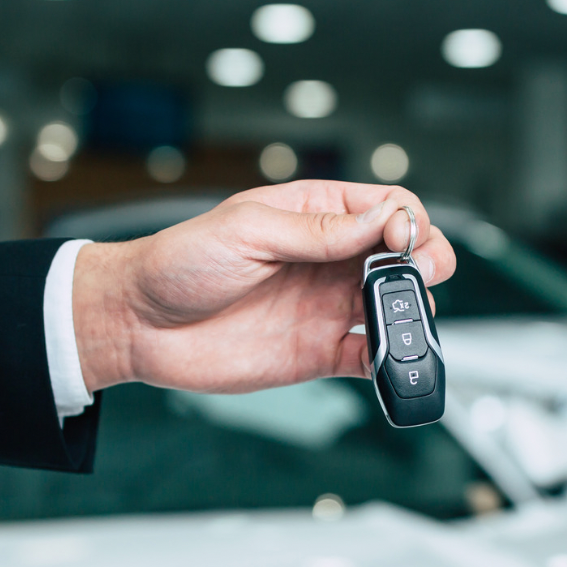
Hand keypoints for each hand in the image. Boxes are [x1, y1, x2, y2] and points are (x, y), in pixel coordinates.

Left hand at [72, 181, 454, 393]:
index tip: (400, 240)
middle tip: (417, 276)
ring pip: (397, 306)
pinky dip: (390, 360)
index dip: (407, 220)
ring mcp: (327, 307)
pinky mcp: (320, 353)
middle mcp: (328, 259)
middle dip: (427, 262)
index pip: (388, 205)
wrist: (138, 325)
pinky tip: (388, 358)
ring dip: (413, 312)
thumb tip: (385, 219)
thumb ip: (321, 230)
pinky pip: (370, 356)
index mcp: (315, 214)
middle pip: (406, 255)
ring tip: (400, 319)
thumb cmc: (179, 264)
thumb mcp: (249, 230)